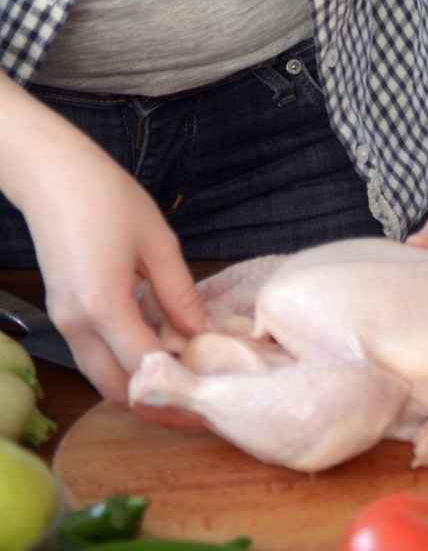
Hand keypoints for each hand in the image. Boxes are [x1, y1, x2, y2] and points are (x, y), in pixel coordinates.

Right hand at [6, 106, 206, 411]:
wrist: (53, 178)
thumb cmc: (109, 200)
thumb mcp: (158, 242)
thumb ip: (180, 293)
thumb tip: (202, 334)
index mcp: (104, 306)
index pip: (146, 368)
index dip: (182, 391)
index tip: (215, 401)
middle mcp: (78, 324)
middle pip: (117, 388)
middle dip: (158, 406)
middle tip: (201, 408)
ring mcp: (65, 322)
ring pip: (102, 377)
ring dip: (141, 390)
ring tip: (187, 386)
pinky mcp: (64, 314)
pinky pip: (96, 355)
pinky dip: (126, 366)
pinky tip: (161, 355)